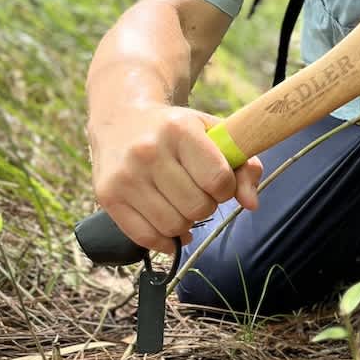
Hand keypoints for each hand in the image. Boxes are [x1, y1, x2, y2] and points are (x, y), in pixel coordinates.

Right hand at [90, 103, 262, 257]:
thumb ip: (243, 167)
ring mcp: (125, 176)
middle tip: (197, 192)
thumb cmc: (175, 130)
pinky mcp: (107, 196)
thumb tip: (252, 204)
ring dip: (185, 224)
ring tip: (180, 205)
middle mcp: (148, 151)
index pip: (218, 180)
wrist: (121, 119)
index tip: (218, 182)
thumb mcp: (213, 134)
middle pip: (197, 208)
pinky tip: (169, 226)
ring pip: (173, 227)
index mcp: (179, 130)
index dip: (226, 188)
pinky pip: (145, 237)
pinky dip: (164, 240)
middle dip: (206, 206)